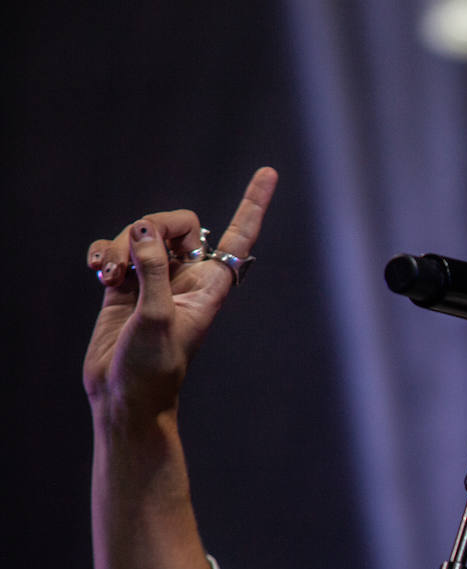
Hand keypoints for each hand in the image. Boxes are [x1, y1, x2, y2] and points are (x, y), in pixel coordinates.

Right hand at [84, 167, 277, 422]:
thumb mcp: (156, 317)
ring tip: (108, 275)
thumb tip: (145, 230)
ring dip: (120, 245)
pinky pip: (116, 249)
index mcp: (210, 285)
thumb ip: (153, 269)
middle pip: (177, 223)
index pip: (238, 235)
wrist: (124, 396)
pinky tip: (97, 270)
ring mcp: (155, 279)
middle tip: (128, 259)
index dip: (253, 204)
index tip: (268, 172)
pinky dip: (104, 252)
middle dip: (149, 228)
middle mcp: (186, 278)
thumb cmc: (152, 368)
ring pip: (142, 234)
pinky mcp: (126, 286)